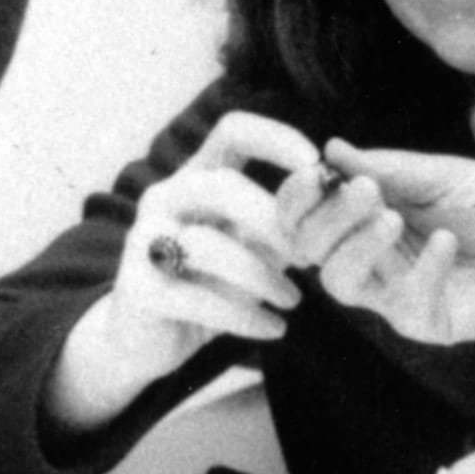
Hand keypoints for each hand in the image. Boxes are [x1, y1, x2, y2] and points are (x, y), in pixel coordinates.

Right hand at [45, 112, 322, 434]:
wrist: (145, 342)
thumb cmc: (210, 284)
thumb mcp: (252, 248)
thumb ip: (284, 226)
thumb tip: (337, 206)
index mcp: (195, 176)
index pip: (232, 131)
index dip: (275, 137)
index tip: (314, 162)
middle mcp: (164, 198)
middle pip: (223, 186)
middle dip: (274, 221)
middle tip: (309, 256)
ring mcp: (145, 241)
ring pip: (210, 246)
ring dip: (262, 276)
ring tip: (294, 301)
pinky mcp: (137, 289)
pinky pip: (198, 299)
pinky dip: (244, 316)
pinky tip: (273, 328)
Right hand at [287, 140, 474, 347]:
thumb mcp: (441, 175)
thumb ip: (386, 168)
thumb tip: (330, 149)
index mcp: (364, 216)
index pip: (306, 215)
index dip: (298, 197)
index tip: (315, 172)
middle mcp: (369, 257)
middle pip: (311, 249)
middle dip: (330, 218)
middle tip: (366, 191)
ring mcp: (392, 293)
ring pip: (340, 283)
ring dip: (358, 248)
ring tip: (393, 219)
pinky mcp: (423, 321)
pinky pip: (403, 303)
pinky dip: (422, 270)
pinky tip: (448, 244)